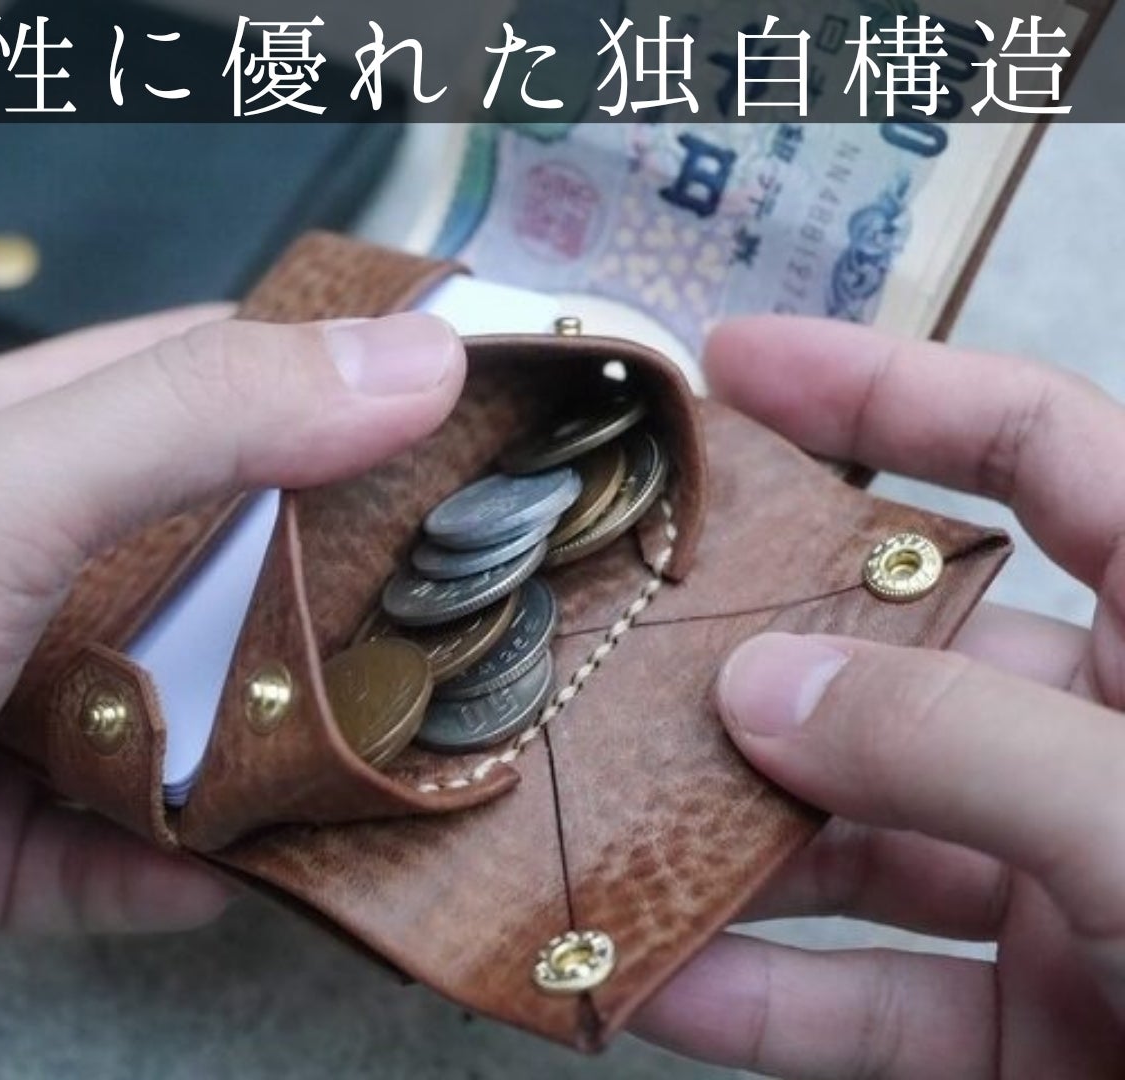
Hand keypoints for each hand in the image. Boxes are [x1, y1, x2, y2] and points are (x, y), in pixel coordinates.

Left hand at [0, 308, 464, 1076]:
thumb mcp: (3, 493)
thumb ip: (199, 420)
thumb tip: (403, 364)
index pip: (178, 380)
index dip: (311, 376)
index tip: (442, 394)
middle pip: (198, 553)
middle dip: (316, 567)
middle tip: (450, 570)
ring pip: (175, 711)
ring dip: (266, 729)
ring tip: (382, 728)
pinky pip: (122, 851)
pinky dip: (187, 861)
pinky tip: (247, 865)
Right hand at [631, 317, 1124, 1077]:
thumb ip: (966, 746)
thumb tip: (758, 690)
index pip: (1037, 448)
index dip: (884, 389)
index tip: (733, 372)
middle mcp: (1113, 744)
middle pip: (898, 653)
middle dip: (752, 648)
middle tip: (609, 628)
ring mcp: (1060, 888)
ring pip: (857, 837)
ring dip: (727, 838)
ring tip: (587, 813)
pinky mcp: (1026, 1028)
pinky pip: (865, 1001)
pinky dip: (755, 994)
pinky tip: (643, 972)